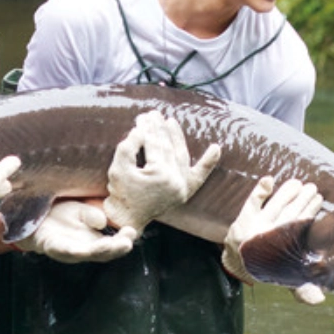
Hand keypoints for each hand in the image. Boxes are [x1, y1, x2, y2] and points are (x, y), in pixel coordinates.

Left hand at [15, 201, 137, 263]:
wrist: (35, 217)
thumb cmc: (61, 215)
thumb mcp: (80, 210)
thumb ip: (92, 215)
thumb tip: (102, 220)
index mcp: (94, 240)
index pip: (114, 244)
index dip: (124, 240)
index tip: (132, 231)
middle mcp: (84, 248)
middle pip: (104, 253)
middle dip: (116, 248)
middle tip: (127, 242)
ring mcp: (69, 250)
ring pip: (87, 254)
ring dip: (99, 251)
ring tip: (110, 245)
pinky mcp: (53, 247)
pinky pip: (63, 250)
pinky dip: (71, 251)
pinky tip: (78, 250)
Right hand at [103, 110, 220, 231]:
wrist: (127, 219)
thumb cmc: (120, 192)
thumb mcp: (118, 167)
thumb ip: (128, 146)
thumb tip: (141, 129)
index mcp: (160, 175)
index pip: (154, 145)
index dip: (147, 129)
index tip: (143, 117)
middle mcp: (176, 181)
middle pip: (167, 148)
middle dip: (159, 129)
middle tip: (153, 114)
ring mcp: (183, 188)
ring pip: (182, 155)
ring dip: (177, 137)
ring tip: (170, 122)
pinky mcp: (186, 192)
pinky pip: (200, 175)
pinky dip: (208, 162)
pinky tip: (216, 148)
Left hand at [222, 177, 325, 303]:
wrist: (234, 262)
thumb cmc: (265, 267)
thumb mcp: (282, 278)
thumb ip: (299, 289)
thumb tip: (319, 300)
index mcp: (278, 250)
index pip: (296, 227)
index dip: (308, 212)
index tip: (318, 199)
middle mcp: (266, 237)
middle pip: (286, 215)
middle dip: (300, 200)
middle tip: (313, 188)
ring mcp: (252, 227)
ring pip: (272, 207)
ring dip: (285, 194)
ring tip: (298, 183)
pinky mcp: (241, 219)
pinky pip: (250, 204)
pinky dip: (258, 192)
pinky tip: (269, 180)